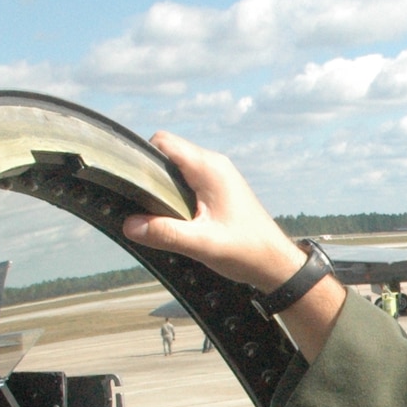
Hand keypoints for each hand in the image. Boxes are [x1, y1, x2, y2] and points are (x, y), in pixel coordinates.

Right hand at [125, 132, 307, 291]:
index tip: (130, 181)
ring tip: (155, 212)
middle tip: (140, 202)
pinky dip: (175, 194)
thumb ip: (165, 233)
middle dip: (150, 174)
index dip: (142, 157)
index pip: (163, 142)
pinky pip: (187, 181)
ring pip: (176, 168)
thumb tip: (129, 225)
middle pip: (167, 153)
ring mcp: (217, 176)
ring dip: (162, 186)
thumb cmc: (248, 252)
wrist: (277, 264)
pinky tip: (173, 217)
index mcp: (209, 168)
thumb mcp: (202, 245)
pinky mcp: (218, 190)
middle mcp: (213, 165)